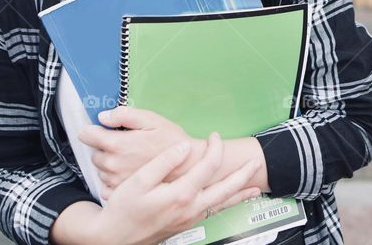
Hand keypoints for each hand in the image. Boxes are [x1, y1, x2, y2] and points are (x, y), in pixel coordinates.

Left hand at [78, 107, 191, 199]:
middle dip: (103, 147)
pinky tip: (128, 173)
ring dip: (109, 163)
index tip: (99, 130)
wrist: (188, 166)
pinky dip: (113, 179)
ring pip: (100, 169)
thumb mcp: (151, 119)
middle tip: (123, 144)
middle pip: (94, 153)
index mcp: (118, 144)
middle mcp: (113, 164)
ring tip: (129, 159)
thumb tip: (103, 116)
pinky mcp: (121, 192)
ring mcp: (116, 181)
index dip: (91, 130)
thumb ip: (124, 115)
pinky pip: (106, 185)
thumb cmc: (171, 141)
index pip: (87, 135)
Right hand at [90, 132, 261, 244]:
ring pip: (222, 205)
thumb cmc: (124, 209)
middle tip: (257, 163)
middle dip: (243, 176)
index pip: (208, 167)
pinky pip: (213, 213)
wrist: (115, 237)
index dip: (214, 149)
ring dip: (239, 194)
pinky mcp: (185, 224)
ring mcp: (189, 219)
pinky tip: (228, 202)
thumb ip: (165, 161)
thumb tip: (184, 147)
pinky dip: (226, 205)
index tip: (214, 136)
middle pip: (225, 190)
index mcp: (180, 194)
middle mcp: (190, 208)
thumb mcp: (140, 180)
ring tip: (254, 188)